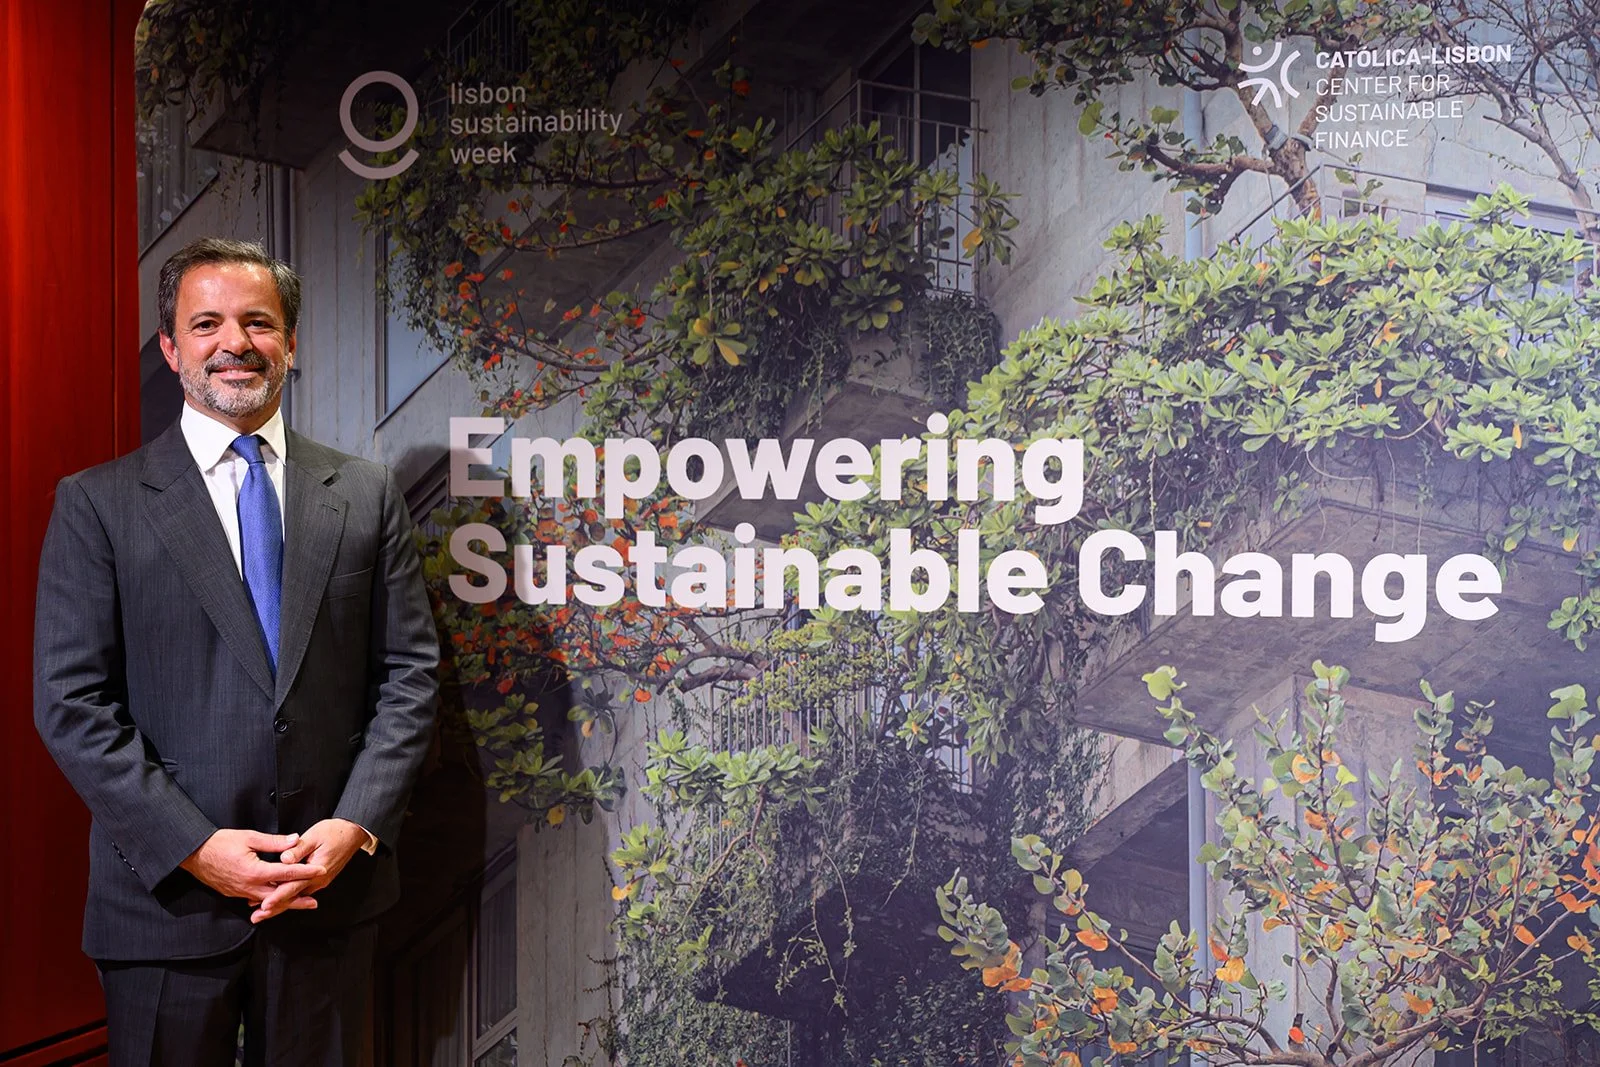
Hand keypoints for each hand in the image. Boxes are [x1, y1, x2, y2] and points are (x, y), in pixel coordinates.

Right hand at [179, 829, 327, 913]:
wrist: (193, 854)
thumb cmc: (220, 843)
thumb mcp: (249, 837)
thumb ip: (274, 842)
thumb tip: (296, 840)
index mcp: (255, 872)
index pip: (287, 874)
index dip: (306, 872)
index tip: (321, 870)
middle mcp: (249, 886)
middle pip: (279, 896)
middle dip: (298, 899)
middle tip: (315, 902)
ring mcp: (240, 892)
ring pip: (267, 901)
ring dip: (284, 902)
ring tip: (300, 903)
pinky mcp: (234, 893)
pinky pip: (255, 899)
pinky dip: (268, 901)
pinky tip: (276, 900)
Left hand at [250, 818, 368, 923]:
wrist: (352, 833)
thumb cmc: (334, 832)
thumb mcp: (314, 836)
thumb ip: (298, 849)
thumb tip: (284, 859)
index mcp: (317, 871)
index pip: (293, 887)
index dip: (277, 896)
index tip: (264, 905)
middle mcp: (318, 880)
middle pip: (293, 898)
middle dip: (274, 909)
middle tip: (257, 917)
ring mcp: (319, 881)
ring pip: (296, 897)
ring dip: (279, 905)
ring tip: (262, 913)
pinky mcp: (318, 879)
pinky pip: (300, 892)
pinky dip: (287, 898)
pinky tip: (276, 900)